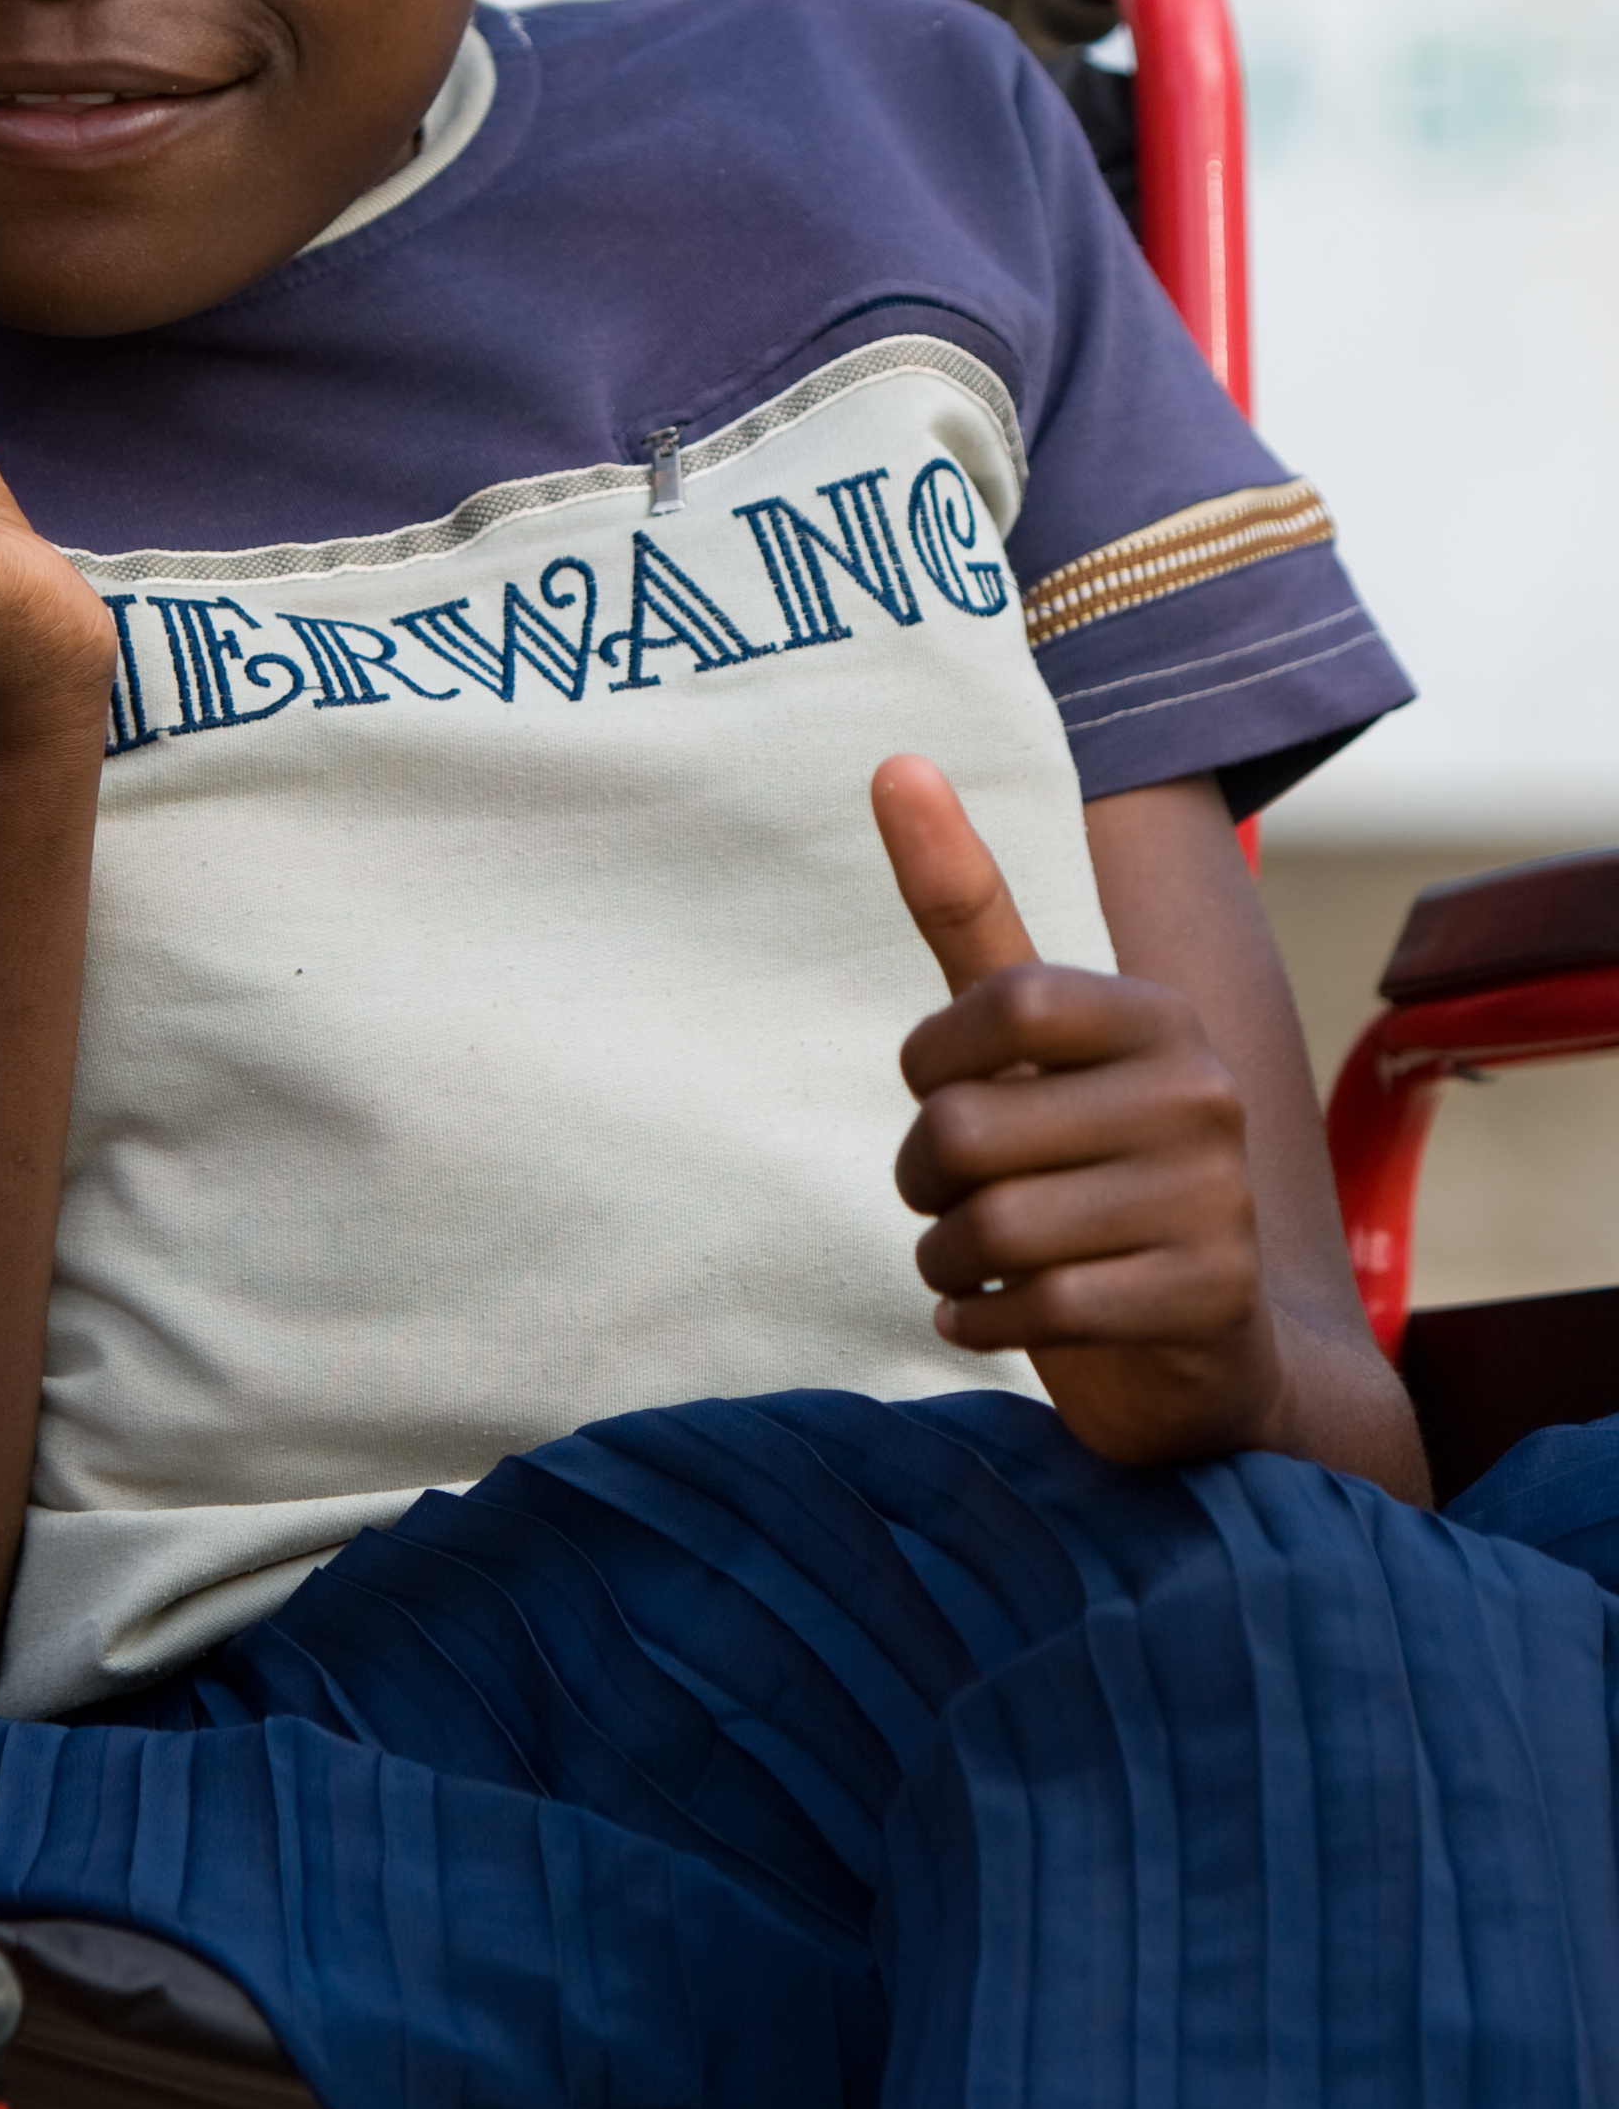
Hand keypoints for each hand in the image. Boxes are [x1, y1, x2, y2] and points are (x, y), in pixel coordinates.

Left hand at [870, 754, 1293, 1464]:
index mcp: (1159, 1013)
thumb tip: (894, 759)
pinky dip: (980, 1322)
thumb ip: (965, 906)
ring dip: (945, 1261)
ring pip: (990, 1229)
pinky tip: (995, 1317)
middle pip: (969, 1129)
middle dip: (926, 1182)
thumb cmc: (1083, 1173)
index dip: (934, 1065)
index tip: (952, 1094)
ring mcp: (1214, 1201)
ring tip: (978, 1263)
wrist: (1199, 1349)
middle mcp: (1202, 1095)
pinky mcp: (1203, 1300)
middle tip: (957, 1203)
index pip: (998, 1002)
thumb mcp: (1028, 1039)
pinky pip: (1033, 1310)